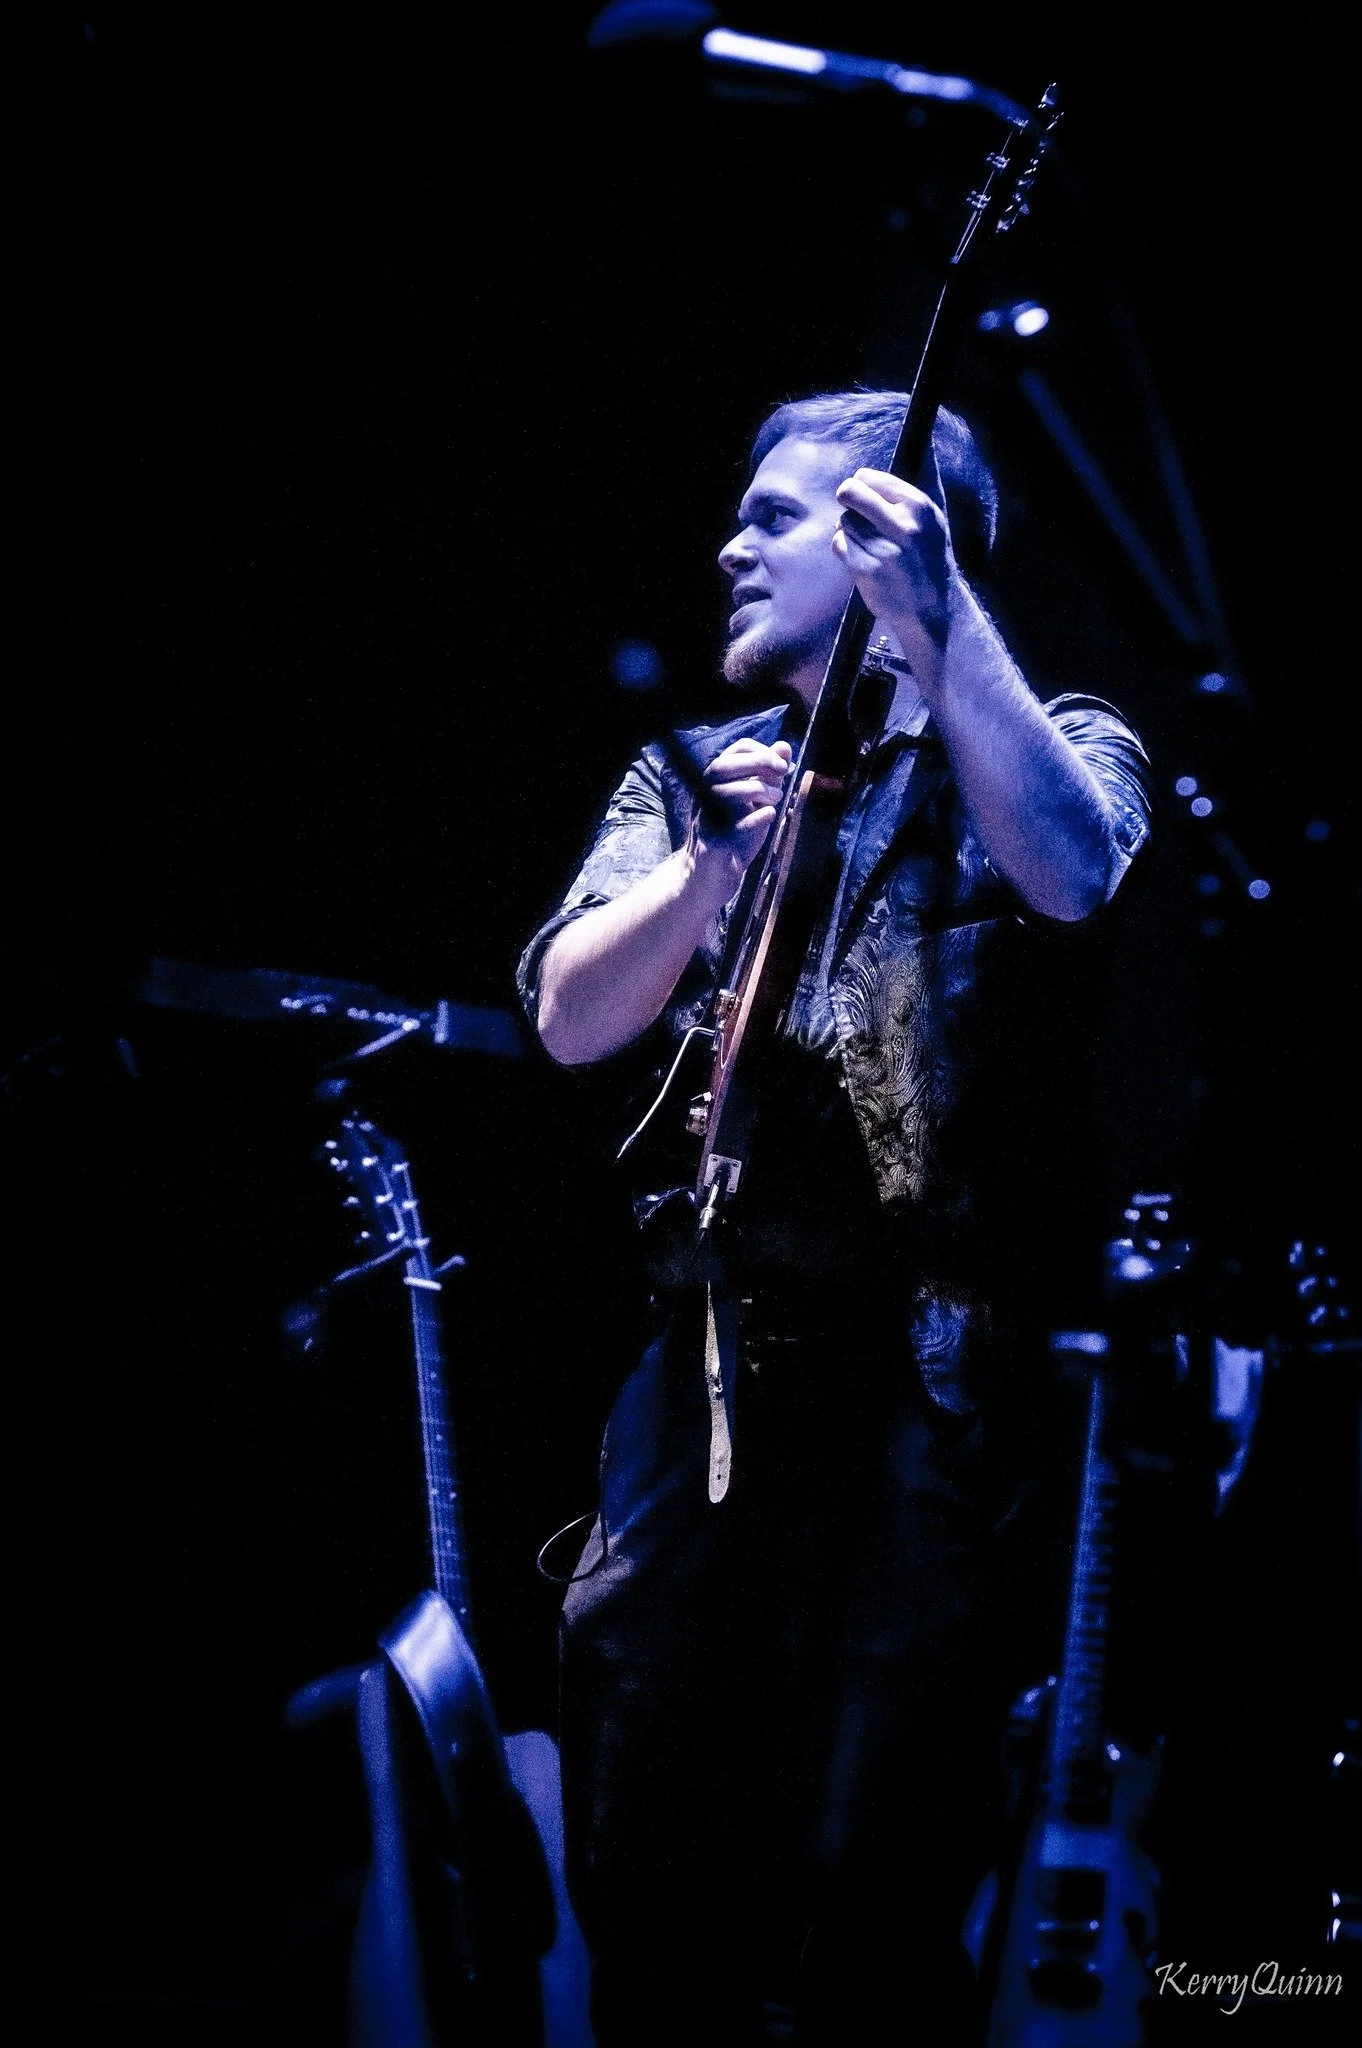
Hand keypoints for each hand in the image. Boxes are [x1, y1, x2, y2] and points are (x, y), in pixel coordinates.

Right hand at [689, 737, 792, 897]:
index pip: (737, 747)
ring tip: (776, 800)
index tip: (781, 765)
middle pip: (726, 765)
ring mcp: (709, 818)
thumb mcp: (755, 798)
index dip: (762, 750)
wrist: (712, 872)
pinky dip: (758, 817)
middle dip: (760, 763)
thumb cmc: (736, 832)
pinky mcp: (715, 843)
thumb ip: (768, 774)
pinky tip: (769, 815)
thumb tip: (784, 747)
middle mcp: (707, 794)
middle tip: (782, 774)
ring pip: (729, 792)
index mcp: (718, 779)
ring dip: (761, 790)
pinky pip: (737, 825)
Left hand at [832, 468, 958, 691]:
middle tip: (850, 506)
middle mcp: (902, 525)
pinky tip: (860, 556)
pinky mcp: (866, 571)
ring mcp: (884, 549)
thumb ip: (911, 492)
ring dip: (849, 529)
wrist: (933, 608)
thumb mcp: (933, 520)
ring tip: (867, 541)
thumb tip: (899, 459)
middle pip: (850, 492)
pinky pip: (839, 544)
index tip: (864, 495)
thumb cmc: (929, 559)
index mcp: (918, 506)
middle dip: (846, 497)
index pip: (869, 477)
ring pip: (844, 521)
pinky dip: (844, 548)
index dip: (861, 484)